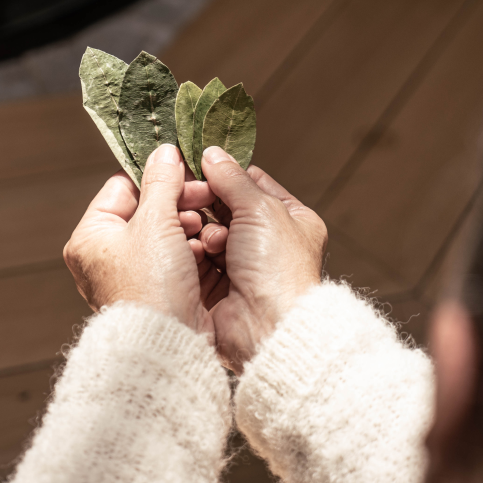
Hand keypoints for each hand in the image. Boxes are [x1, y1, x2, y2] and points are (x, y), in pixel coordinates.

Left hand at [63, 144, 216, 333]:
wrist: (167, 346)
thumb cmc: (151, 286)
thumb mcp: (156, 223)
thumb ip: (161, 182)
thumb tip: (164, 151)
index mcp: (90, 236)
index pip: (123, 187)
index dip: (156, 178)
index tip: (186, 174)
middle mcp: (103, 256)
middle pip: (146, 211)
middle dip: (179, 204)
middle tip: (205, 198)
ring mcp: (129, 276)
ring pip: (163, 234)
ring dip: (188, 227)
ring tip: (205, 229)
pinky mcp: (154, 292)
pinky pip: (173, 259)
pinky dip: (190, 251)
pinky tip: (206, 250)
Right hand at [198, 146, 326, 372]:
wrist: (268, 329)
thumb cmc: (279, 269)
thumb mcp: (260, 209)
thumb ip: (233, 179)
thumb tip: (211, 153)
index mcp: (292, 220)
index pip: (254, 184)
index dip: (227, 174)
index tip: (200, 165)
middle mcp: (269, 244)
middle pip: (226, 208)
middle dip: (208, 204)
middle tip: (190, 196)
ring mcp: (243, 267)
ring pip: (209, 232)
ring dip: (202, 230)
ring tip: (201, 233)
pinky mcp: (219, 287)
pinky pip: (198, 258)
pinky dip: (193, 251)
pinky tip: (191, 249)